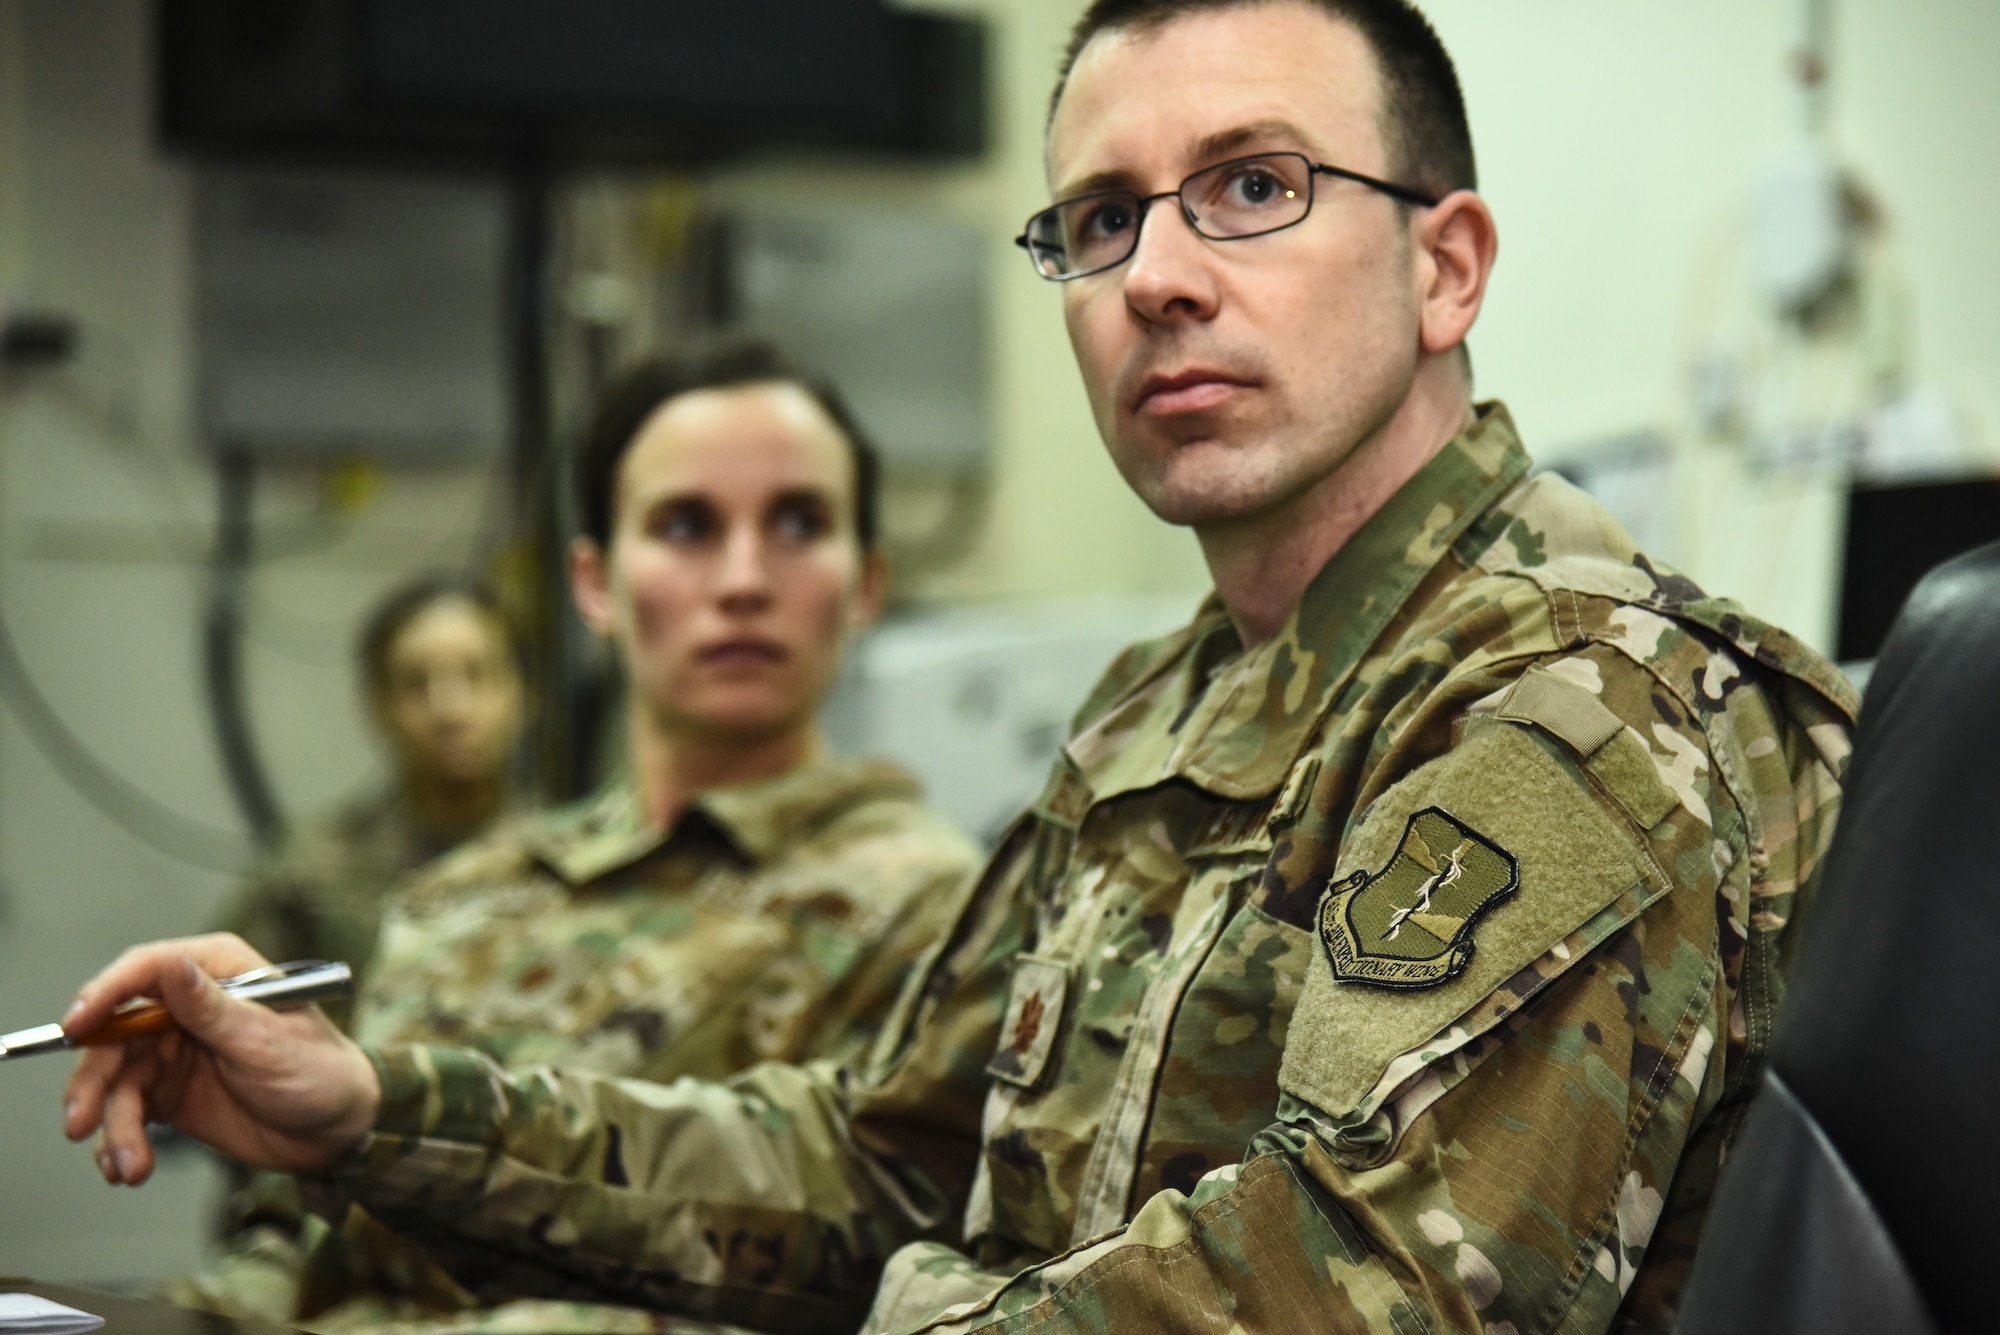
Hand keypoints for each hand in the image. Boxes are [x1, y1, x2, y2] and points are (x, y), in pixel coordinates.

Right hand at [61, 933, 381, 1185]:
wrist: (336, 1131)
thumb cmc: (317, 1070)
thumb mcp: (265, 1040)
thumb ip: (213, 1009)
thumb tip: (170, 966)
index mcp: (217, 971)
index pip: (147, 970)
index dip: (105, 993)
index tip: (75, 1026)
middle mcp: (186, 1005)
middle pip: (115, 1032)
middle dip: (93, 1080)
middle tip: (80, 1122)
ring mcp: (172, 1050)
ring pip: (115, 1080)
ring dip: (111, 1124)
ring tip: (126, 1166)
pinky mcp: (167, 1093)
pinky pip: (126, 1112)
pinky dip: (120, 1141)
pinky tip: (127, 1168)